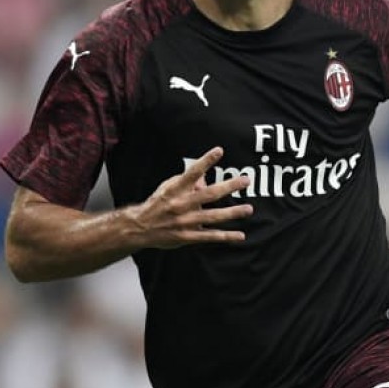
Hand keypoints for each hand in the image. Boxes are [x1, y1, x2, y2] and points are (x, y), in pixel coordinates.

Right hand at [127, 146, 252, 248]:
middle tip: (246, 180)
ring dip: (232, 213)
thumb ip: (189, 182)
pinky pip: (210, 237)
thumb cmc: (158, 203)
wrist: (140, 227)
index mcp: (176, 189)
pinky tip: (240, 236)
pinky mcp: (187, 236)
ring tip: (248, 209)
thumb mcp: (169, 187)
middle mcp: (182, 204)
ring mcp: (185, 221)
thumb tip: (206, 176)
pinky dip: (226, 236)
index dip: (205, 161)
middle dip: (229, 187)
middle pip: (209, 194)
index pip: (192, 172)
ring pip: (213, 216)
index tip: (219, 150)